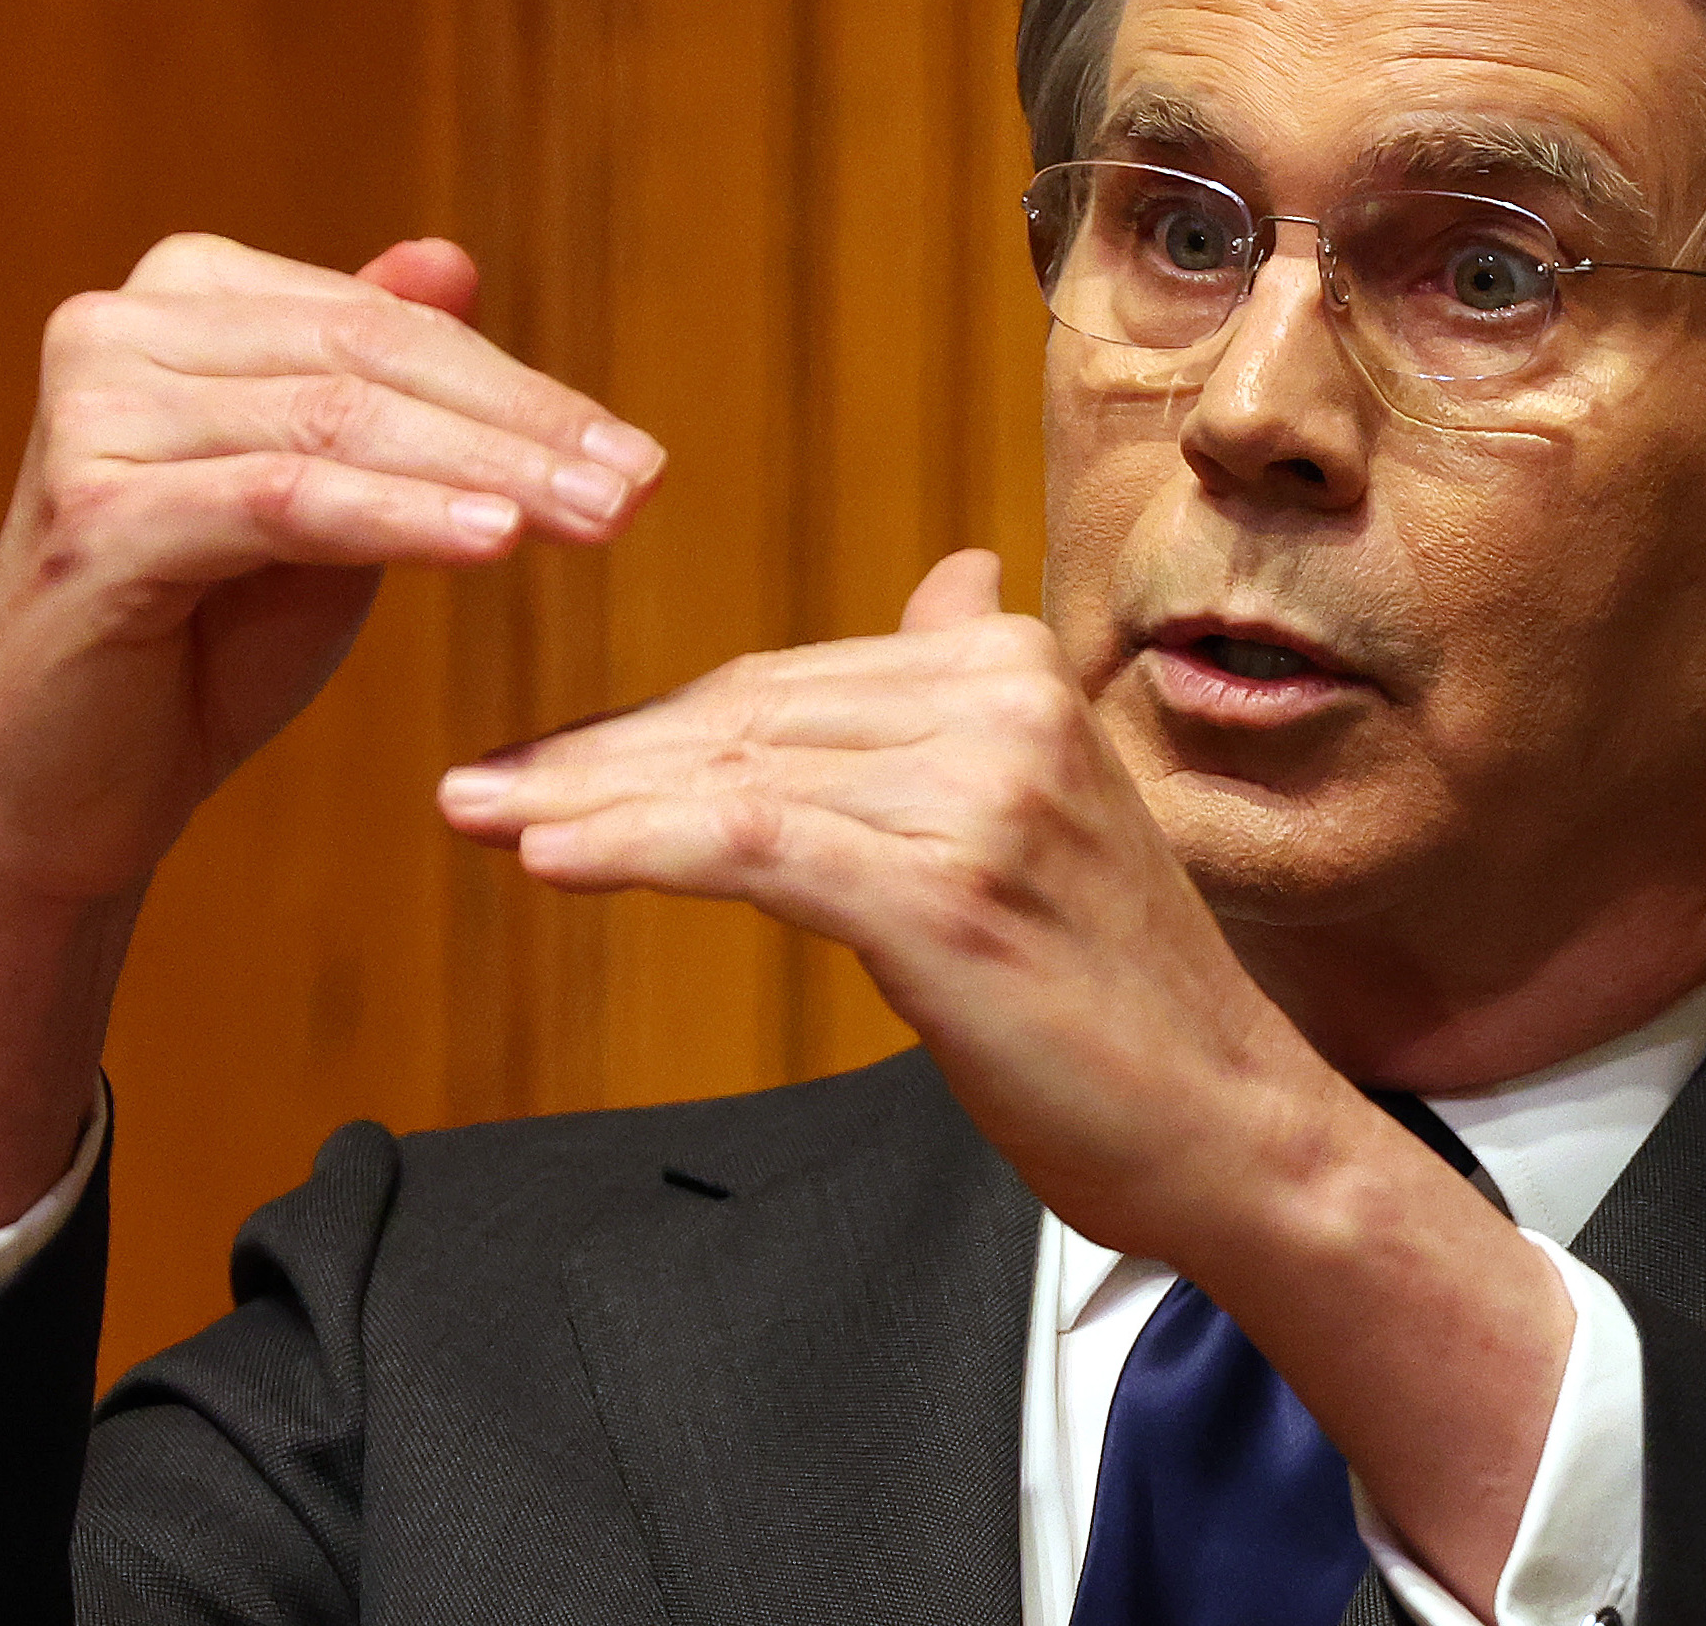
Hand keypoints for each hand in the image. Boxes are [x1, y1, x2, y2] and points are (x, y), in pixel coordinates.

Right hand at [0, 232, 662, 906]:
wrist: (74, 791)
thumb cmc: (206, 643)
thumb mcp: (321, 502)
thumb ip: (375, 385)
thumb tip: (453, 257)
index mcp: (173, 300)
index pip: (382, 323)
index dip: (519, 387)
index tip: (638, 456)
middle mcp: (113, 331)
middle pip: (366, 360)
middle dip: (522, 428)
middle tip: (641, 489)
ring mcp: (92, 418)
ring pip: (337, 426)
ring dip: (487, 474)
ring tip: (601, 522)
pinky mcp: (95, 518)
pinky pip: (286, 502)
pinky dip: (402, 519)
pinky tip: (497, 543)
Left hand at [435, 550, 1567, 1603]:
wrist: (1231, 1125)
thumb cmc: (1124, 994)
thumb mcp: (1053, 811)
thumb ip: (971, 699)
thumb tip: (948, 580)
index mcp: (1017, 668)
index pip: (784, 684)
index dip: (649, 726)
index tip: (543, 760)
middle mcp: (1004, 704)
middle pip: (744, 717)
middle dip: (593, 757)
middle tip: (474, 788)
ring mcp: (980, 792)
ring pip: (732, 776)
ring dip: (582, 803)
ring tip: (477, 819)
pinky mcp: (945, 889)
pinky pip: (750, 848)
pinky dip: (636, 847)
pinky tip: (548, 860)